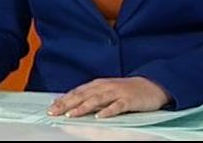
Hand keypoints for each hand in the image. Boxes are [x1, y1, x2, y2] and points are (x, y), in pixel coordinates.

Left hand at [46, 77, 169, 118]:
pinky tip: (100, 117)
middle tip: (54, 112)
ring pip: (96, 100)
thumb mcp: (106, 91)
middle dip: (67, 104)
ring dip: (83, 107)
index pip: (76, 92)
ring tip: (71, 114)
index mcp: (97, 85)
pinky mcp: (129, 100)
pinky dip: (108, 111)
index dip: (63, 99)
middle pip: (82, 95)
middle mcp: (104, 87)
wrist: (151, 85)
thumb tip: (71, 105)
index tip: (51, 107)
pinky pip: (117, 106)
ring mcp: (117, 93)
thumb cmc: (125, 91)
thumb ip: (91, 97)